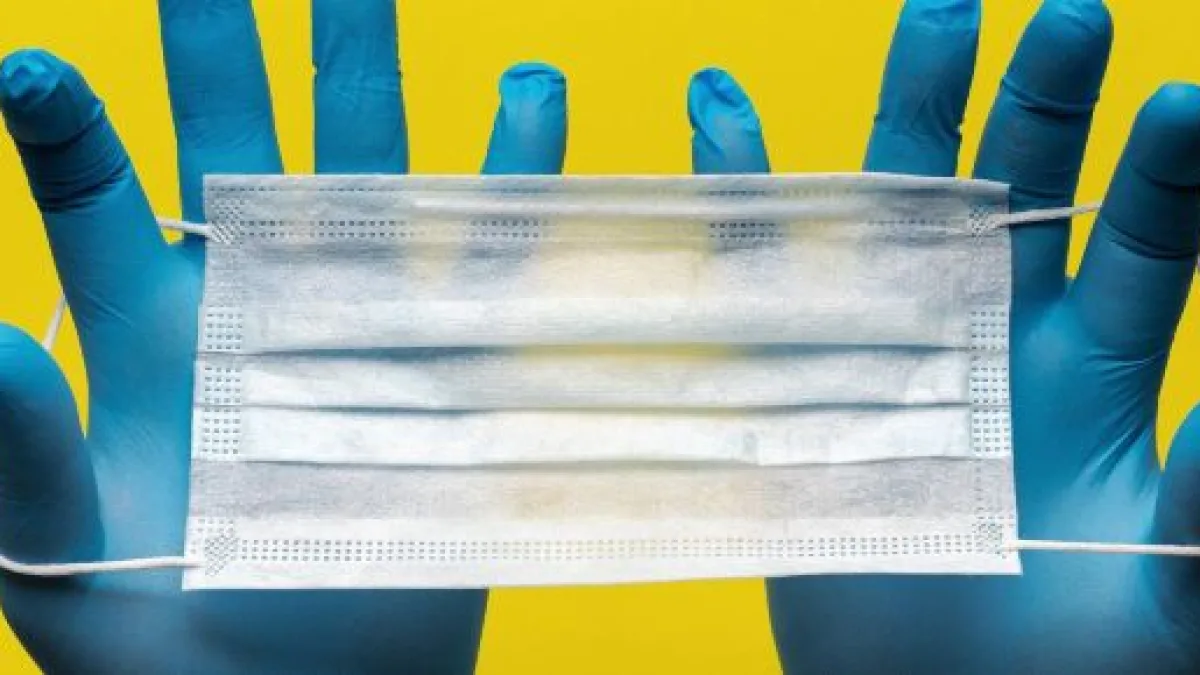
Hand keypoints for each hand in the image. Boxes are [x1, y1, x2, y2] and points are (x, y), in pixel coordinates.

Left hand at [0, 2, 565, 671]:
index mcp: (147, 328)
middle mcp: (252, 298)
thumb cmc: (163, 638)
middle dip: (224, 38)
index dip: (67, 127)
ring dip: (368, 71)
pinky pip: (488, 257)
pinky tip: (533, 94)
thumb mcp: (64, 556)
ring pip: (365, 168)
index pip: (96, 193)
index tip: (34, 73)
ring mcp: (357, 322)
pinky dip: (512, 179)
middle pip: (237, 136)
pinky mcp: (447, 368)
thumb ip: (22, 455)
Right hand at [691, 0, 1199, 670]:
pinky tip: (720, 109)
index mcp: (1095, 369)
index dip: (1162, 171)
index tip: (1180, 101)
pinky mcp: (797, 375)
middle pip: (1022, 184)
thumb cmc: (1064, 658)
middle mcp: (992, 330)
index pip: (1143, 239)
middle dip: (1042, 101)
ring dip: (910, 109)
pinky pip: (764, 268)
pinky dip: (739, 189)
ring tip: (934, 17)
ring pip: (898, 198)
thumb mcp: (1170, 601)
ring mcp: (890, 342)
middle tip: (1066, 16)